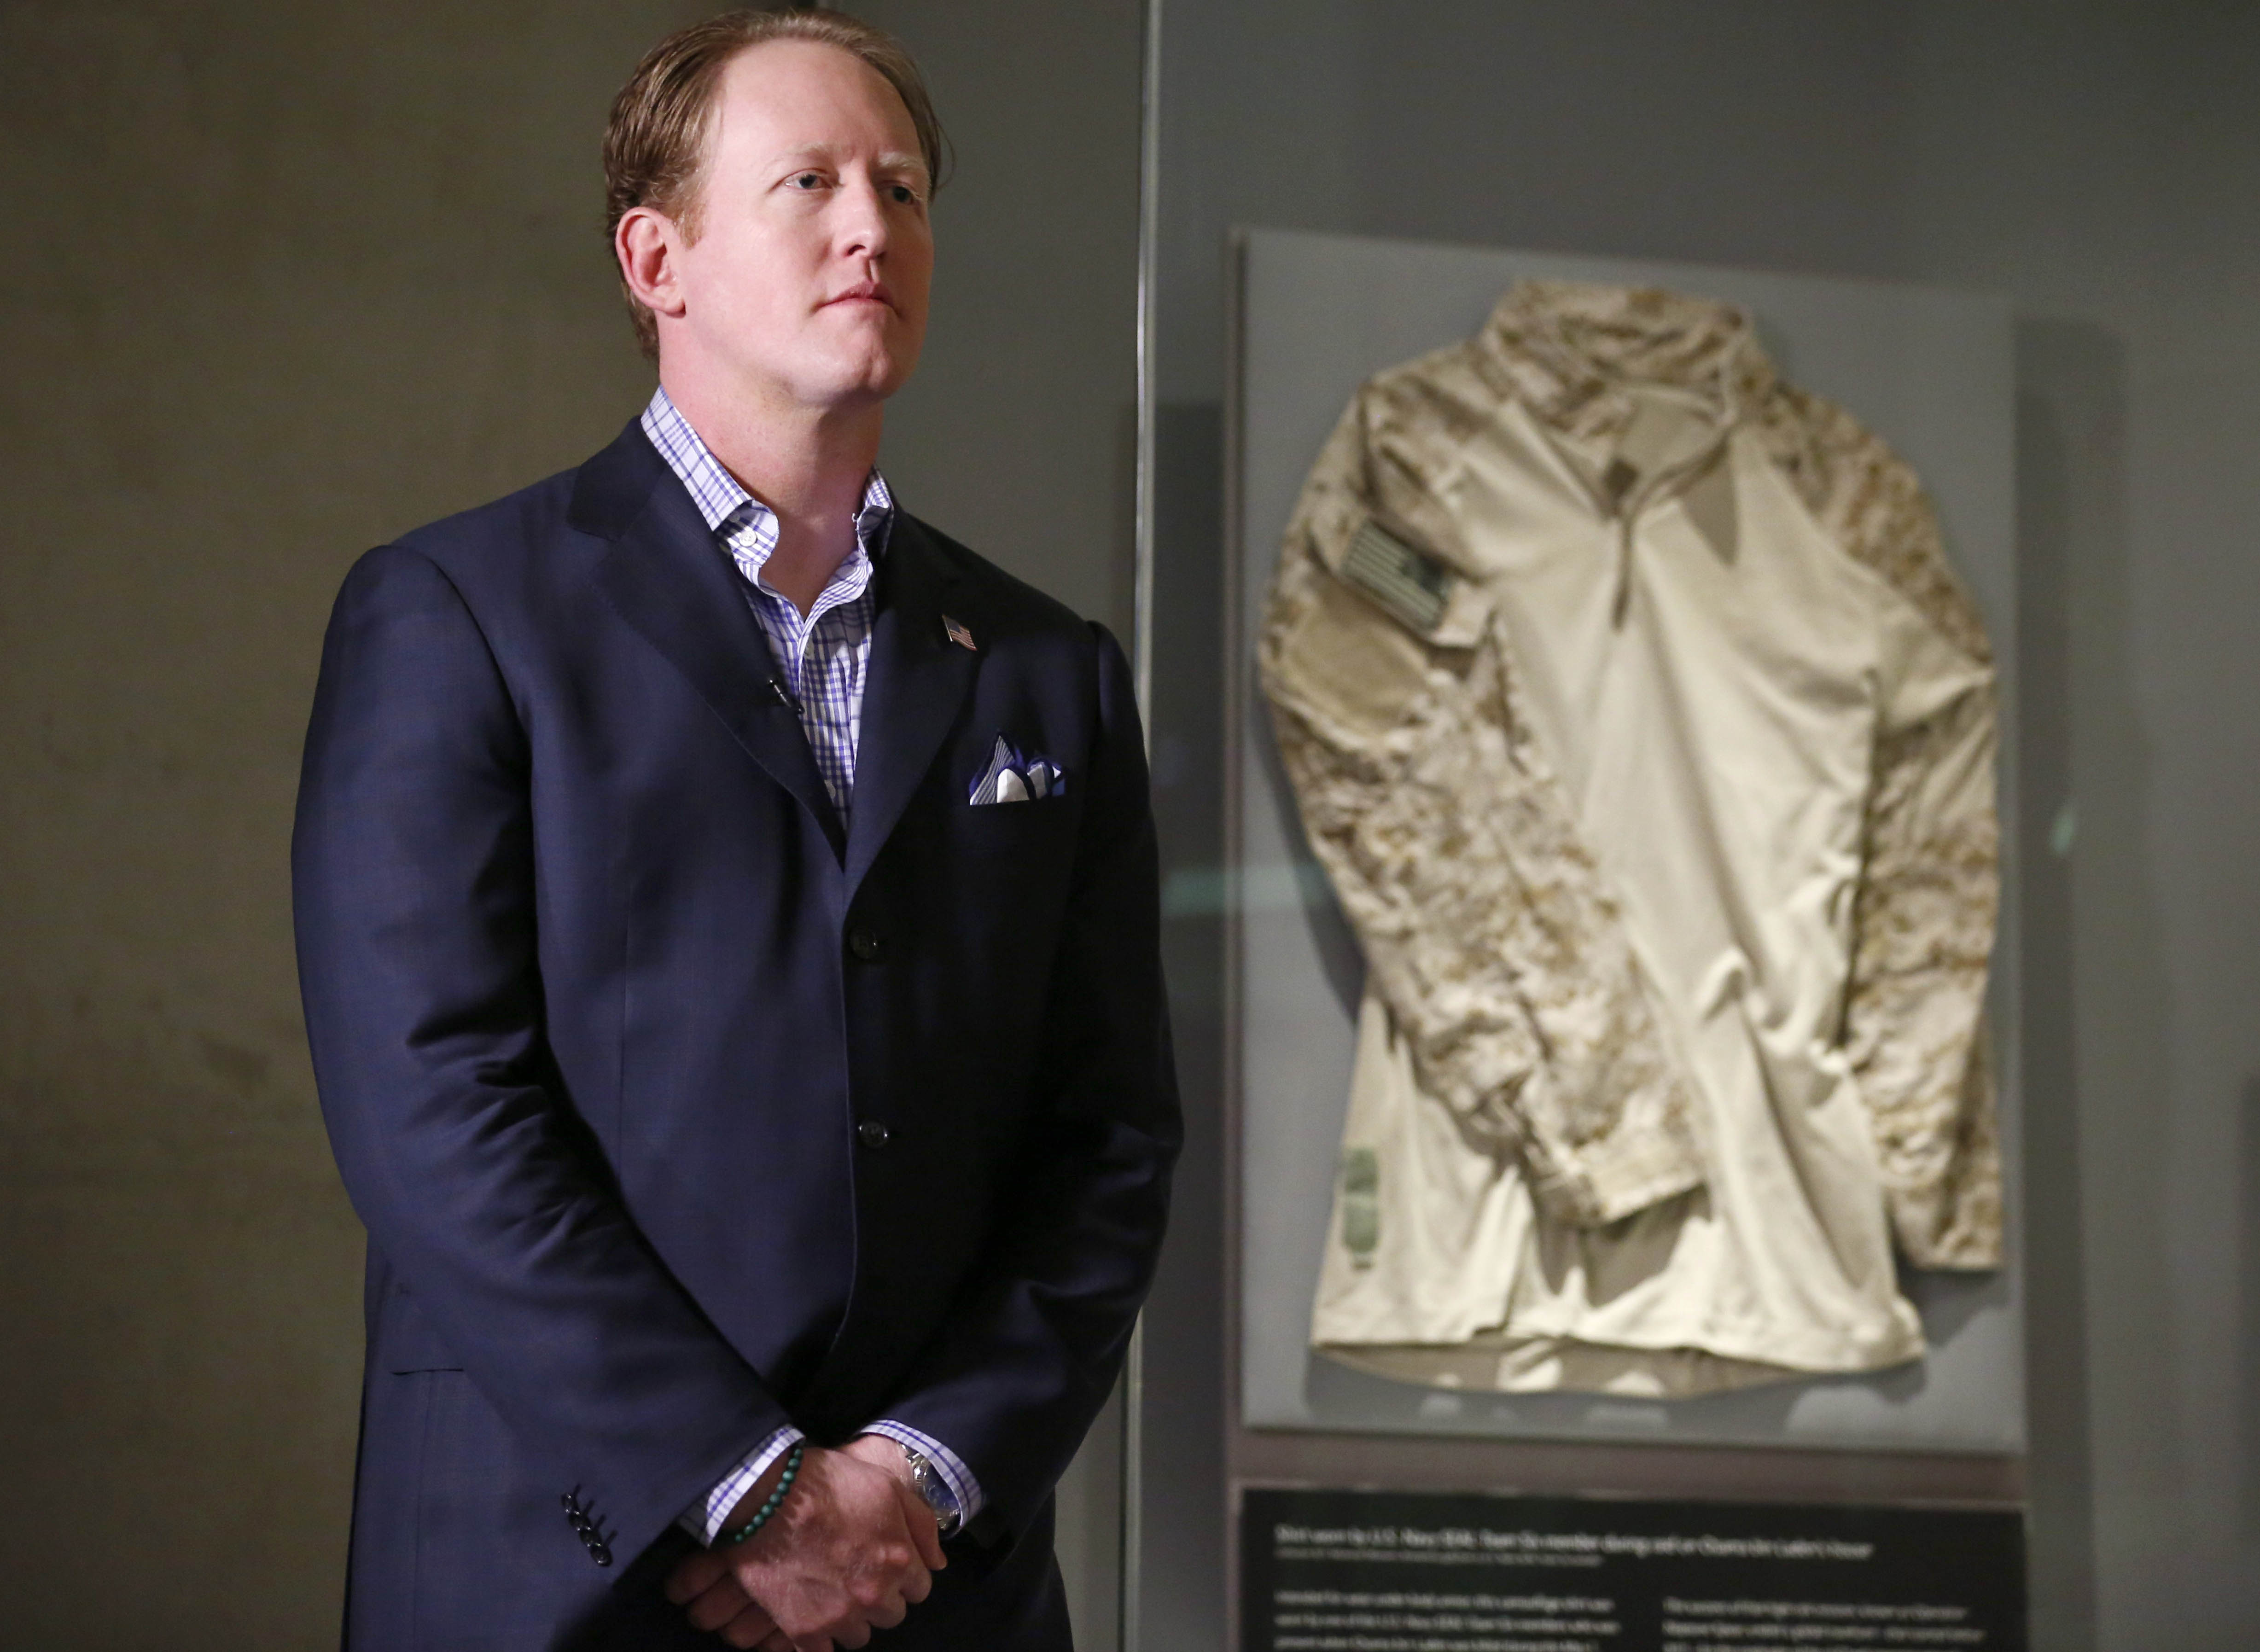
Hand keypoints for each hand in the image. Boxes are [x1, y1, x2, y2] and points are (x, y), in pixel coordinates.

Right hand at [667, 1442, 945, 1650]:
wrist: (768, 1496)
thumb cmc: (828, 1483)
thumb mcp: (887, 1485)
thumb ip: (921, 1525)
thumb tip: (938, 1562)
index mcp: (899, 1560)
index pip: (920, 1588)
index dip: (903, 1575)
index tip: (885, 1563)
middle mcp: (874, 1594)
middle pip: (892, 1614)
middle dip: (880, 1596)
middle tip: (856, 1574)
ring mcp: (839, 1615)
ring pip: (860, 1636)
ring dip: (852, 1618)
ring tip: (833, 1592)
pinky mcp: (804, 1629)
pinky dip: (820, 1639)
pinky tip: (812, 1616)